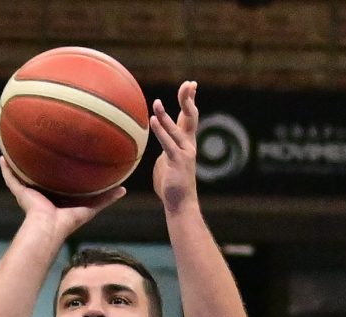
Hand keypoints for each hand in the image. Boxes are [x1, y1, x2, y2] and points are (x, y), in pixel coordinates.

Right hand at [1, 155, 122, 232]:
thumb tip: (124, 190)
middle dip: (41, 165)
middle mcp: (42, 194)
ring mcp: (30, 193)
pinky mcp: (20, 193)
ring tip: (18, 148)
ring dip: (21, 164)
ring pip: (24, 175)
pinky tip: (2, 157)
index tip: (65, 159)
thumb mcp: (90, 206)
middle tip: (43, 148)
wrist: (48, 229)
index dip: (62, 171)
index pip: (59, 182)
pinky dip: (6, 169)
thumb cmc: (68, 222)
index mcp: (57, 198)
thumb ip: (106, 199)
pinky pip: (11, 178)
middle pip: (41, 176)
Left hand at [150, 81, 202, 212]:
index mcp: (186, 143)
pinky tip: (154, 119)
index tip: (191, 85)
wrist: (180, 203)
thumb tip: (154, 144)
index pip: (188, 117)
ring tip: (156, 102)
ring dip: (166, 115)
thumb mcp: (164, 161)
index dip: (190, 100)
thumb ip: (163, 149)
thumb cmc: (171, 184)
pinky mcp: (177, 161)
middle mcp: (188, 145)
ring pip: (176, 129)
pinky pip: (167, 143)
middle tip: (190, 84)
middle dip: (189, 99)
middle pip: (190, 117)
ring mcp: (185, 152)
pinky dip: (161, 130)